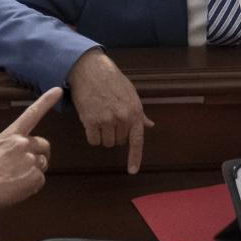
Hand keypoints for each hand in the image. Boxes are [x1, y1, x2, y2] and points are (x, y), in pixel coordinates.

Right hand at [0, 87, 61, 210]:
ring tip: (16, 178)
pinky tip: (19, 186)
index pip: (31, 114)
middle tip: (27, 165)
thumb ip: (13, 143)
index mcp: (11, 135)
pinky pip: (41, 179)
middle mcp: (23, 144)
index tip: (58, 90)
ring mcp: (31, 160)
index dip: (46, 101)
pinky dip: (33, 184)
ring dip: (34, 170)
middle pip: (43, 144)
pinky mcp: (36, 176)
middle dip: (40, 153)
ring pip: (42, 162)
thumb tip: (26, 147)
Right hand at [68, 49, 153, 173]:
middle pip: (119, 142)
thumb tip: (149, 125)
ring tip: (100, 117)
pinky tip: (91, 121)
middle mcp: (122, 117)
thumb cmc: (112, 80)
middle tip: (109, 117)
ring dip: (103, 135)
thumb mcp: (130, 94)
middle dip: (115, 134)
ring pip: (106, 143)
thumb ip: (139, 113)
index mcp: (135, 111)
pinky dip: (92, 135)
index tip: (132, 171)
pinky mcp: (91, 120)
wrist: (91, 69)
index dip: (135, 158)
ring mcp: (106, 119)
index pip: (137, 140)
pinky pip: (93, 140)